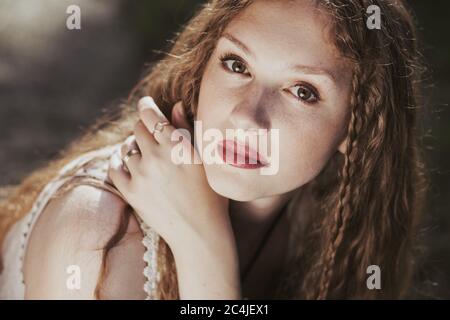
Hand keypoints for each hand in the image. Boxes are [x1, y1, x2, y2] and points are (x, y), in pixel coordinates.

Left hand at [107, 97, 231, 250]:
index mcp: (177, 146)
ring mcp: (141, 176)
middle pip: (138, 129)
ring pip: (126, 147)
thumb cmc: (210, 195)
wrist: (200, 233)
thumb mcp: (205, 160)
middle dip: (144, 128)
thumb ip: (187, 130)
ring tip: (144, 153)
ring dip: (134, 146)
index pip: (151, 115)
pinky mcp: (131, 193)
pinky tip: (126, 163)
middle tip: (151, 134)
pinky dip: (119, 161)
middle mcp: (156, 158)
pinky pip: (114, 167)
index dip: (146, 106)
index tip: (146, 103)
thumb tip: (175, 105)